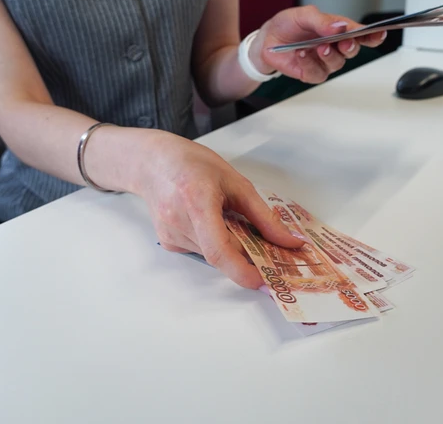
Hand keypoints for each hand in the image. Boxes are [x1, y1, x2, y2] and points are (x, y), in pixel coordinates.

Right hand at [135, 131, 306, 288]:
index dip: (243, 271)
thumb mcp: (236, 182)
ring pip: (213, 255)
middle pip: (221, 255)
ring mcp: (171, 236)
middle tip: (269, 250)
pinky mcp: (169, 243)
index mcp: (197, 202)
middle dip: (247, 255)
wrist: (153, 163)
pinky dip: (216, 243)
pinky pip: (202, 251)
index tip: (266, 280)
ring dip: (231, 247)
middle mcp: (179, 223)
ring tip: (231, 220)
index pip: (220, 250)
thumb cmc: (193, 164)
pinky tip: (212, 221)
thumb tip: (289, 242)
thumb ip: (264, 216)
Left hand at [249, 5, 386, 83]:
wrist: (267, 40)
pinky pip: (317, 73)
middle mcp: (335, 47)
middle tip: (344, 42)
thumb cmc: (287, 25)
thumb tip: (340, 26)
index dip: (373, 35)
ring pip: (337, 63)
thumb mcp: (303, 15)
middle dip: (350, 46)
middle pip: (353, 50)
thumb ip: (322, 20)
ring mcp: (324, 62)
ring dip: (329, 55)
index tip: (379, 33)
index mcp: (338, 30)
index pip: (361, 34)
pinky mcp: (312, 73)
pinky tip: (301, 54)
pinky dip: (309, 63)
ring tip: (318, 47)